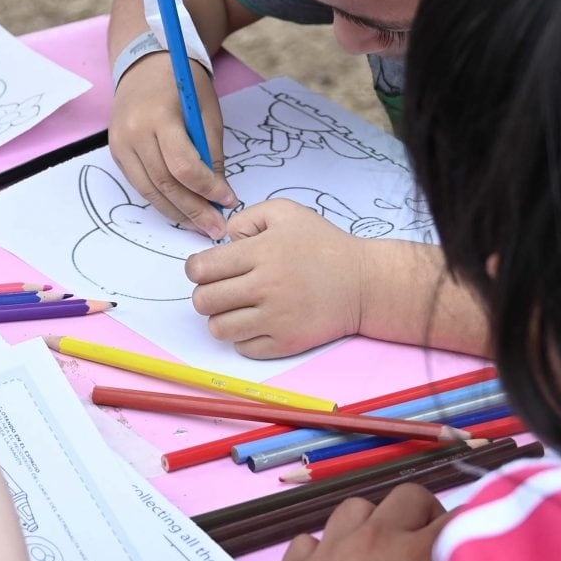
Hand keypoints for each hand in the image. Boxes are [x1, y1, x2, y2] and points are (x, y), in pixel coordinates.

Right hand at [108, 52, 235, 238]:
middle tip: (215, 227)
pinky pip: (140, 184)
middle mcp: (133, 133)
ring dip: (177, 213)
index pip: (183, 166)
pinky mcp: (117, 153)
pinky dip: (162, 200)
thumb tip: (220, 193)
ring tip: (200, 225)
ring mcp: (121, 145)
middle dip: (194, 210)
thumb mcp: (206, 111)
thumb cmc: (182, 83)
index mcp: (159, 117)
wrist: (145, 63)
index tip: (228, 200)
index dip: (207, 188)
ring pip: (150, 191)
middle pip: (165, 184)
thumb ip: (211, 152)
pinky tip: (181, 210)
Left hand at [185, 198, 363, 357]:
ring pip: (218, 329)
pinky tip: (258, 322)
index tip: (206, 270)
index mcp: (262, 252)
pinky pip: (243, 348)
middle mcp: (266, 286)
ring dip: (222, 318)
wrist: (364, 283)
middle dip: (206, 294)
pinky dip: (244, 338)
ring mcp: (276, 318)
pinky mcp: (286, 343)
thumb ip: (246, 218)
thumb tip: (220, 241)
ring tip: (239, 307)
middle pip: (203, 301)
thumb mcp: (286, 212)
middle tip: (223, 289)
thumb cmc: (323, 245)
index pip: (201, 269)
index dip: (196, 269)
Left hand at [270, 483, 448, 560]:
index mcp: (415, 554)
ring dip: (370, 523)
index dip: (463, 526)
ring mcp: (330, 547)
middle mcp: (373, 538)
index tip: (462, 543)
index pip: (453, 517)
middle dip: (422, 512)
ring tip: (374, 552)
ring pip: (356, 507)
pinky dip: (322, 549)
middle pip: (408, 495)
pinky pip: (310, 538)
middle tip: (423, 542)